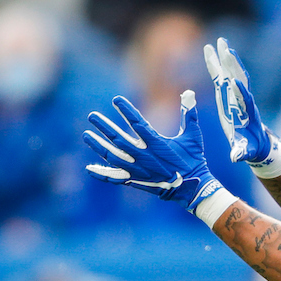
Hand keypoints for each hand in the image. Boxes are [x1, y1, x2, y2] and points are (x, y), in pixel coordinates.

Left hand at [83, 91, 222, 211]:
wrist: (192, 188)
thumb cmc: (193, 160)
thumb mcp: (193, 136)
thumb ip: (189, 114)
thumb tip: (189, 92)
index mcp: (157, 143)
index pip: (138, 122)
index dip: (126, 110)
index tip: (115, 99)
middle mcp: (144, 156)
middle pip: (119, 139)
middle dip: (104, 127)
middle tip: (92, 116)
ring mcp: (138, 170)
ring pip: (112, 157)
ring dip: (98, 146)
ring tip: (86, 135)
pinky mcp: (135, 180)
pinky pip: (114, 178)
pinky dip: (101, 173)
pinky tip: (89, 168)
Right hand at [204, 38, 274, 163]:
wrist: (257, 143)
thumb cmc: (251, 149)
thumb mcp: (246, 152)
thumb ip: (241, 153)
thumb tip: (236, 158)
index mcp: (247, 113)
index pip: (245, 99)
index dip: (241, 91)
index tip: (234, 82)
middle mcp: (243, 100)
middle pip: (239, 78)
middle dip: (232, 65)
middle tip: (225, 47)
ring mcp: (238, 96)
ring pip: (232, 73)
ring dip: (226, 59)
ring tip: (220, 42)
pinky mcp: (232, 95)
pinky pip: (226, 77)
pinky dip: (221, 66)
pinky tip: (216, 54)